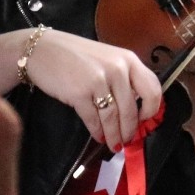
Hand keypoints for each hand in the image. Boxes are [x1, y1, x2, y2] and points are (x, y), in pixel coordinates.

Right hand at [21, 29, 162, 150]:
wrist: (41, 49)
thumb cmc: (75, 54)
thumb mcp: (107, 58)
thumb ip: (124, 77)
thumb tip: (136, 107)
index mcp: (128, 59)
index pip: (153, 89)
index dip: (151, 109)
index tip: (143, 120)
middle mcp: (117, 69)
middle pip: (132, 110)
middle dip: (130, 130)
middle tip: (127, 140)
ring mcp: (98, 80)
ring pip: (113, 118)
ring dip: (114, 136)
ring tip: (114, 145)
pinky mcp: (80, 93)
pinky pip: (94, 120)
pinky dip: (98, 132)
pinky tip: (99, 137)